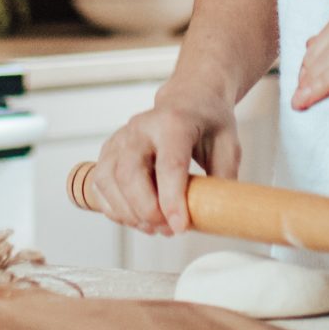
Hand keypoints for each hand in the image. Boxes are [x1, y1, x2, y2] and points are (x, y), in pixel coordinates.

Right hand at [88, 95, 239, 236]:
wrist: (188, 99)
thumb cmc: (208, 122)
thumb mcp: (228, 145)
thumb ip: (224, 179)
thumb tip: (219, 215)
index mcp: (174, 122)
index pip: (169, 164)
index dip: (172, 200)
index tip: (180, 227)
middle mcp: (141, 127)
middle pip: (129, 173)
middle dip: (145, 210)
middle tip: (168, 230)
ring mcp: (121, 138)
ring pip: (108, 180)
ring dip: (128, 213)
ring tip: (155, 227)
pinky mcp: (109, 151)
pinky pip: (100, 184)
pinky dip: (115, 208)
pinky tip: (137, 218)